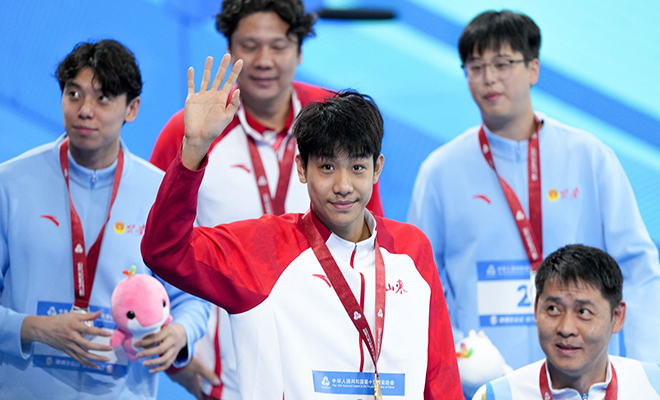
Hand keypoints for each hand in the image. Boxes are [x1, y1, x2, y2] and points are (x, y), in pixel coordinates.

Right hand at [21, 311, 112, 368]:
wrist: (43, 329)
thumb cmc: (59, 320)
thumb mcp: (73, 315)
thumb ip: (88, 316)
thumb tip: (100, 312)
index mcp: (73, 327)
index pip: (88, 330)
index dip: (98, 332)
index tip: (108, 333)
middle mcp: (72, 338)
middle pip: (87, 345)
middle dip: (99, 348)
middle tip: (110, 348)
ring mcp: (69, 346)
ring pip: (83, 354)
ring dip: (95, 358)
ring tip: (106, 359)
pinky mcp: (67, 351)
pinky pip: (78, 359)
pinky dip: (87, 363)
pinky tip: (96, 366)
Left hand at [135, 322, 186, 372]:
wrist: (182, 333)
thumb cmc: (167, 330)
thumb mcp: (162, 327)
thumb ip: (153, 332)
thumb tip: (139, 340)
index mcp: (168, 331)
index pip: (155, 338)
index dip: (144, 342)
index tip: (135, 344)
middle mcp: (172, 341)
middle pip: (160, 349)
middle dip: (147, 353)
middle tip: (137, 355)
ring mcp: (174, 350)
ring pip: (164, 359)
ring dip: (153, 362)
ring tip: (143, 363)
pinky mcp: (174, 356)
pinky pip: (167, 365)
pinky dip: (159, 369)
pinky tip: (150, 370)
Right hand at [168, 357, 220, 399]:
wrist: (170, 360)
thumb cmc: (185, 364)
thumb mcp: (199, 368)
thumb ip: (209, 375)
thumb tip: (218, 383)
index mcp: (192, 385)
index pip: (199, 396)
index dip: (204, 398)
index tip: (209, 398)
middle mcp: (185, 385)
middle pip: (194, 391)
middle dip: (199, 391)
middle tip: (205, 390)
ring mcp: (179, 381)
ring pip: (187, 385)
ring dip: (193, 384)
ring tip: (198, 381)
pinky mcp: (175, 376)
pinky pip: (182, 380)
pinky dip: (186, 379)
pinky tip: (188, 374)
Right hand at [182, 54, 242, 168]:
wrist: (199, 136)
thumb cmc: (214, 129)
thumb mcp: (227, 117)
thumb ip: (233, 104)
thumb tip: (238, 90)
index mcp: (222, 98)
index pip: (230, 81)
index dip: (235, 72)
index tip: (241, 61)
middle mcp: (212, 95)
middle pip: (219, 77)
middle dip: (223, 66)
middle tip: (227, 54)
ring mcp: (202, 96)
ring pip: (205, 78)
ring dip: (207, 68)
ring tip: (210, 58)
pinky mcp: (191, 99)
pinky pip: (191, 86)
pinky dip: (191, 78)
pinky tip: (192, 69)